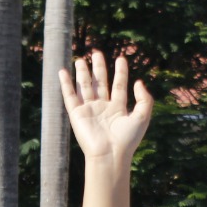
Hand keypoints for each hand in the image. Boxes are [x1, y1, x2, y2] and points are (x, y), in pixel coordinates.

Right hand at [59, 51, 152, 166]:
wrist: (110, 154)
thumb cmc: (127, 139)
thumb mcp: (142, 116)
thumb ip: (144, 99)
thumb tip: (139, 82)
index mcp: (118, 108)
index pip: (119, 85)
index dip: (121, 72)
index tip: (121, 58)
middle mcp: (103, 107)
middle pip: (100, 83)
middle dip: (98, 68)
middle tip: (96, 52)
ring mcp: (89, 110)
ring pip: (85, 87)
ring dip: (82, 73)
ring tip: (81, 59)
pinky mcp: (77, 114)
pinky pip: (69, 96)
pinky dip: (65, 84)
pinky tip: (63, 72)